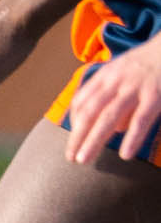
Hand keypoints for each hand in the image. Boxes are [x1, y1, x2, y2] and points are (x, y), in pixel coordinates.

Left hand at [66, 44, 160, 164]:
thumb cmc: (150, 63)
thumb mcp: (126, 71)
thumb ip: (115, 96)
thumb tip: (114, 129)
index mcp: (106, 75)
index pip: (82, 100)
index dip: (74, 121)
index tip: (73, 139)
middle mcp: (115, 81)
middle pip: (90, 112)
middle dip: (77, 136)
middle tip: (71, 158)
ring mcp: (135, 88)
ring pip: (108, 117)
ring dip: (94, 140)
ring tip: (84, 159)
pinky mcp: (156, 95)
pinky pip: (141, 119)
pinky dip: (133, 137)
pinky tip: (125, 154)